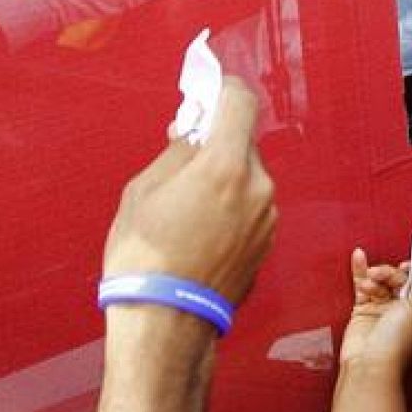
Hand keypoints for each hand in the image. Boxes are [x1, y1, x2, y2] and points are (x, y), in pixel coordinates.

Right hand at [102, 77, 276, 305]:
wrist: (166, 322)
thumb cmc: (144, 257)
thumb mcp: (143, 192)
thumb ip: (175, 152)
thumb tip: (190, 130)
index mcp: (226, 166)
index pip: (241, 103)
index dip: (224, 88)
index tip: (208, 89)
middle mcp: (259, 187)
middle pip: (242, 143)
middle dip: (215, 143)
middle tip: (182, 156)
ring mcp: (269, 217)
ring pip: (248, 177)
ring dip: (223, 178)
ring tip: (186, 207)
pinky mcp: (269, 243)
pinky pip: (251, 207)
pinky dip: (231, 206)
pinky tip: (200, 230)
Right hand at [339, 247, 411, 373]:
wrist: (370, 363)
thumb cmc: (397, 343)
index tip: (408, 263)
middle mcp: (402, 309)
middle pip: (399, 279)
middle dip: (391, 273)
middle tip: (386, 274)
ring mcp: (382, 309)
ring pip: (380, 280)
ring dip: (376, 275)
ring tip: (370, 281)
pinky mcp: (363, 310)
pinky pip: (362, 285)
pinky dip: (360, 270)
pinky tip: (359, 257)